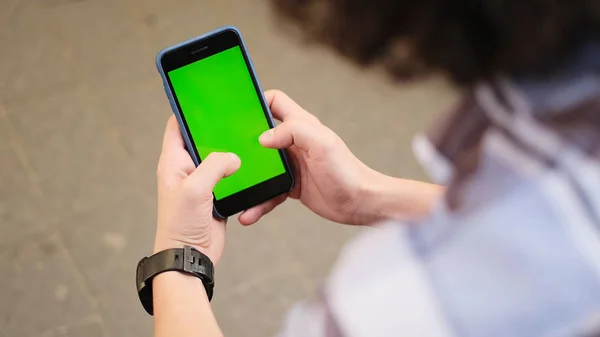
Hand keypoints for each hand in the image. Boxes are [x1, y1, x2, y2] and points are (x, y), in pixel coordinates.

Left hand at [154, 116, 240, 264]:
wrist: (190, 256)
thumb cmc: (181, 225)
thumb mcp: (195, 189)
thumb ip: (214, 165)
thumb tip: (233, 157)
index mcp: (173, 162)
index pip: (177, 126)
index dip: (189, 110)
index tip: (206, 98)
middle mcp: (185, 169)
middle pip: (201, 139)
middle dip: (217, 130)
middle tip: (235, 118)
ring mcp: (200, 182)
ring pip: (217, 157)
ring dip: (230, 152)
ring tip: (246, 140)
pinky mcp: (214, 195)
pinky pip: (227, 176)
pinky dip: (237, 171)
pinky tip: (250, 166)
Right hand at [238, 90, 443, 225]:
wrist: (361, 203)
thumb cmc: (347, 171)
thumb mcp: (323, 144)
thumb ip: (294, 131)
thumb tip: (263, 137)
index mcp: (301, 126)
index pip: (275, 101)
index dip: (257, 100)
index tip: (238, 110)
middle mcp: (294, 143)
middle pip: (260, 133)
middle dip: (241, 141)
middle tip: (222, 150)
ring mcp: (292, 165)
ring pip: (261, 167)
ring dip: (247, 178)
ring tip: (230, 188)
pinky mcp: (291, 187)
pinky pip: (268, 192)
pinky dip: (258, 202)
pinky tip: (248, 213)